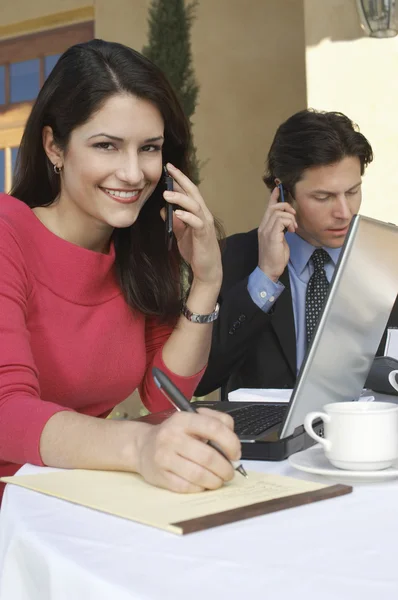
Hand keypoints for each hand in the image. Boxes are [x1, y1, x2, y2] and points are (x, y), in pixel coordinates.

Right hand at [135, 408, 241, 492]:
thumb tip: (233, 442)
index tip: (235, 453)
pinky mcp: (160, 476)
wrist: (142, 446)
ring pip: (199, 474)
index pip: (214, 427)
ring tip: (219, 479)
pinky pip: (187, 487)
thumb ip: (216, 422)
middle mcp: (171, 436)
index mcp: (183, 420)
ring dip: (215, 481)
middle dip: (225, 468)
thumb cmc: (174, 434)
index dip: (231, 442)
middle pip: (208, 456)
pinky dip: (200, 487)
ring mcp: (164, 457)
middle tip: (229, 471)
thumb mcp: (192, 419)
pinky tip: (203, 484)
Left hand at [162, 163, 221, 286]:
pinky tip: (176, 212)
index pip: (189, 191)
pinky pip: (196, 222)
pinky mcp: (204, 235)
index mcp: (198, 212)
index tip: (169, 168)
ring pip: (194, 205)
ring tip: (166, 194)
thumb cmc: (195, 250)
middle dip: (181, 180)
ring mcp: (205, 224)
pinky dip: (187, 216)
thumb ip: (174, 221)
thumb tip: (163, 209)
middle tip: (169, 170)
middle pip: (193, 192)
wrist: (207, 269)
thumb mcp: (181, 234)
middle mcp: (204, 214)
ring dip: (180, 198)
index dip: (180, 179)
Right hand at [258, 186, 297, 280]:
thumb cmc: (275, 257)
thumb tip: (287, 223)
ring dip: (290, 217)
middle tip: (294, 216)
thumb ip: (280, 229)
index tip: (278, 188)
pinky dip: (289, 222)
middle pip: (274, 207)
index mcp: (264, 227)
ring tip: (293, 227)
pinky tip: (291, 230)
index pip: (268, 208)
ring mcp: (266, 230)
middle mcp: (263, 227)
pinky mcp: (271, 235)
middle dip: (286, 207)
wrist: (269, 270)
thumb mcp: (279, 240)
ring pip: (278, 212)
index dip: (274, 197)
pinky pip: (280, 220)